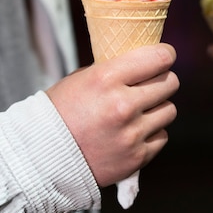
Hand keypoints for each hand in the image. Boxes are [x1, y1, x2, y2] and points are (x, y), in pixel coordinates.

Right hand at [46, 43, 178, 186]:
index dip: (165, 55)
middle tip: (152, 84)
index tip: (164, 56)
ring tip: (139, 111)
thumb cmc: (61, 112)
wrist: (43, 158)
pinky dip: (151, 133)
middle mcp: (122, 105)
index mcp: (106, 79)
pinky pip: (162, 136)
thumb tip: (144, 63)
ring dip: (158, 108)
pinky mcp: (137, 157)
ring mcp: (131, 133)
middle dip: (163, 81)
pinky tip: (133, 132)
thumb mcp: (82, 79)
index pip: (158, 58)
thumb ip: (115, 70)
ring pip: (169, 110)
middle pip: (170, 83)